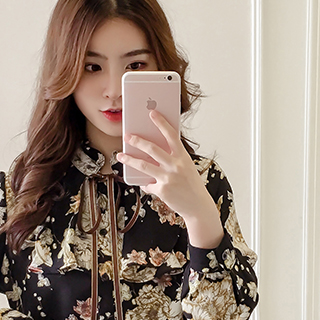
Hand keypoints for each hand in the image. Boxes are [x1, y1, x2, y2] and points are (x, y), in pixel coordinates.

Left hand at [117, 110, 223, 247]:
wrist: (198, 206)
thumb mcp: (186, 167)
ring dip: (129, 159)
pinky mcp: (162, 190)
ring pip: (143, 165)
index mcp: (183, 157)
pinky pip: (148, 184)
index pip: (171, 135)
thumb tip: (151, 153)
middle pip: (152, 149)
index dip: (161, 123)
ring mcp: (169, 178)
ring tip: (120, 155)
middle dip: (137, 141)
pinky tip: (145, 184)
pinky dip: (145, 184)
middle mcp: (176, 165)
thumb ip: (172, 159)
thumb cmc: (191, 185)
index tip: (152, 113)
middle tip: (127, 135)